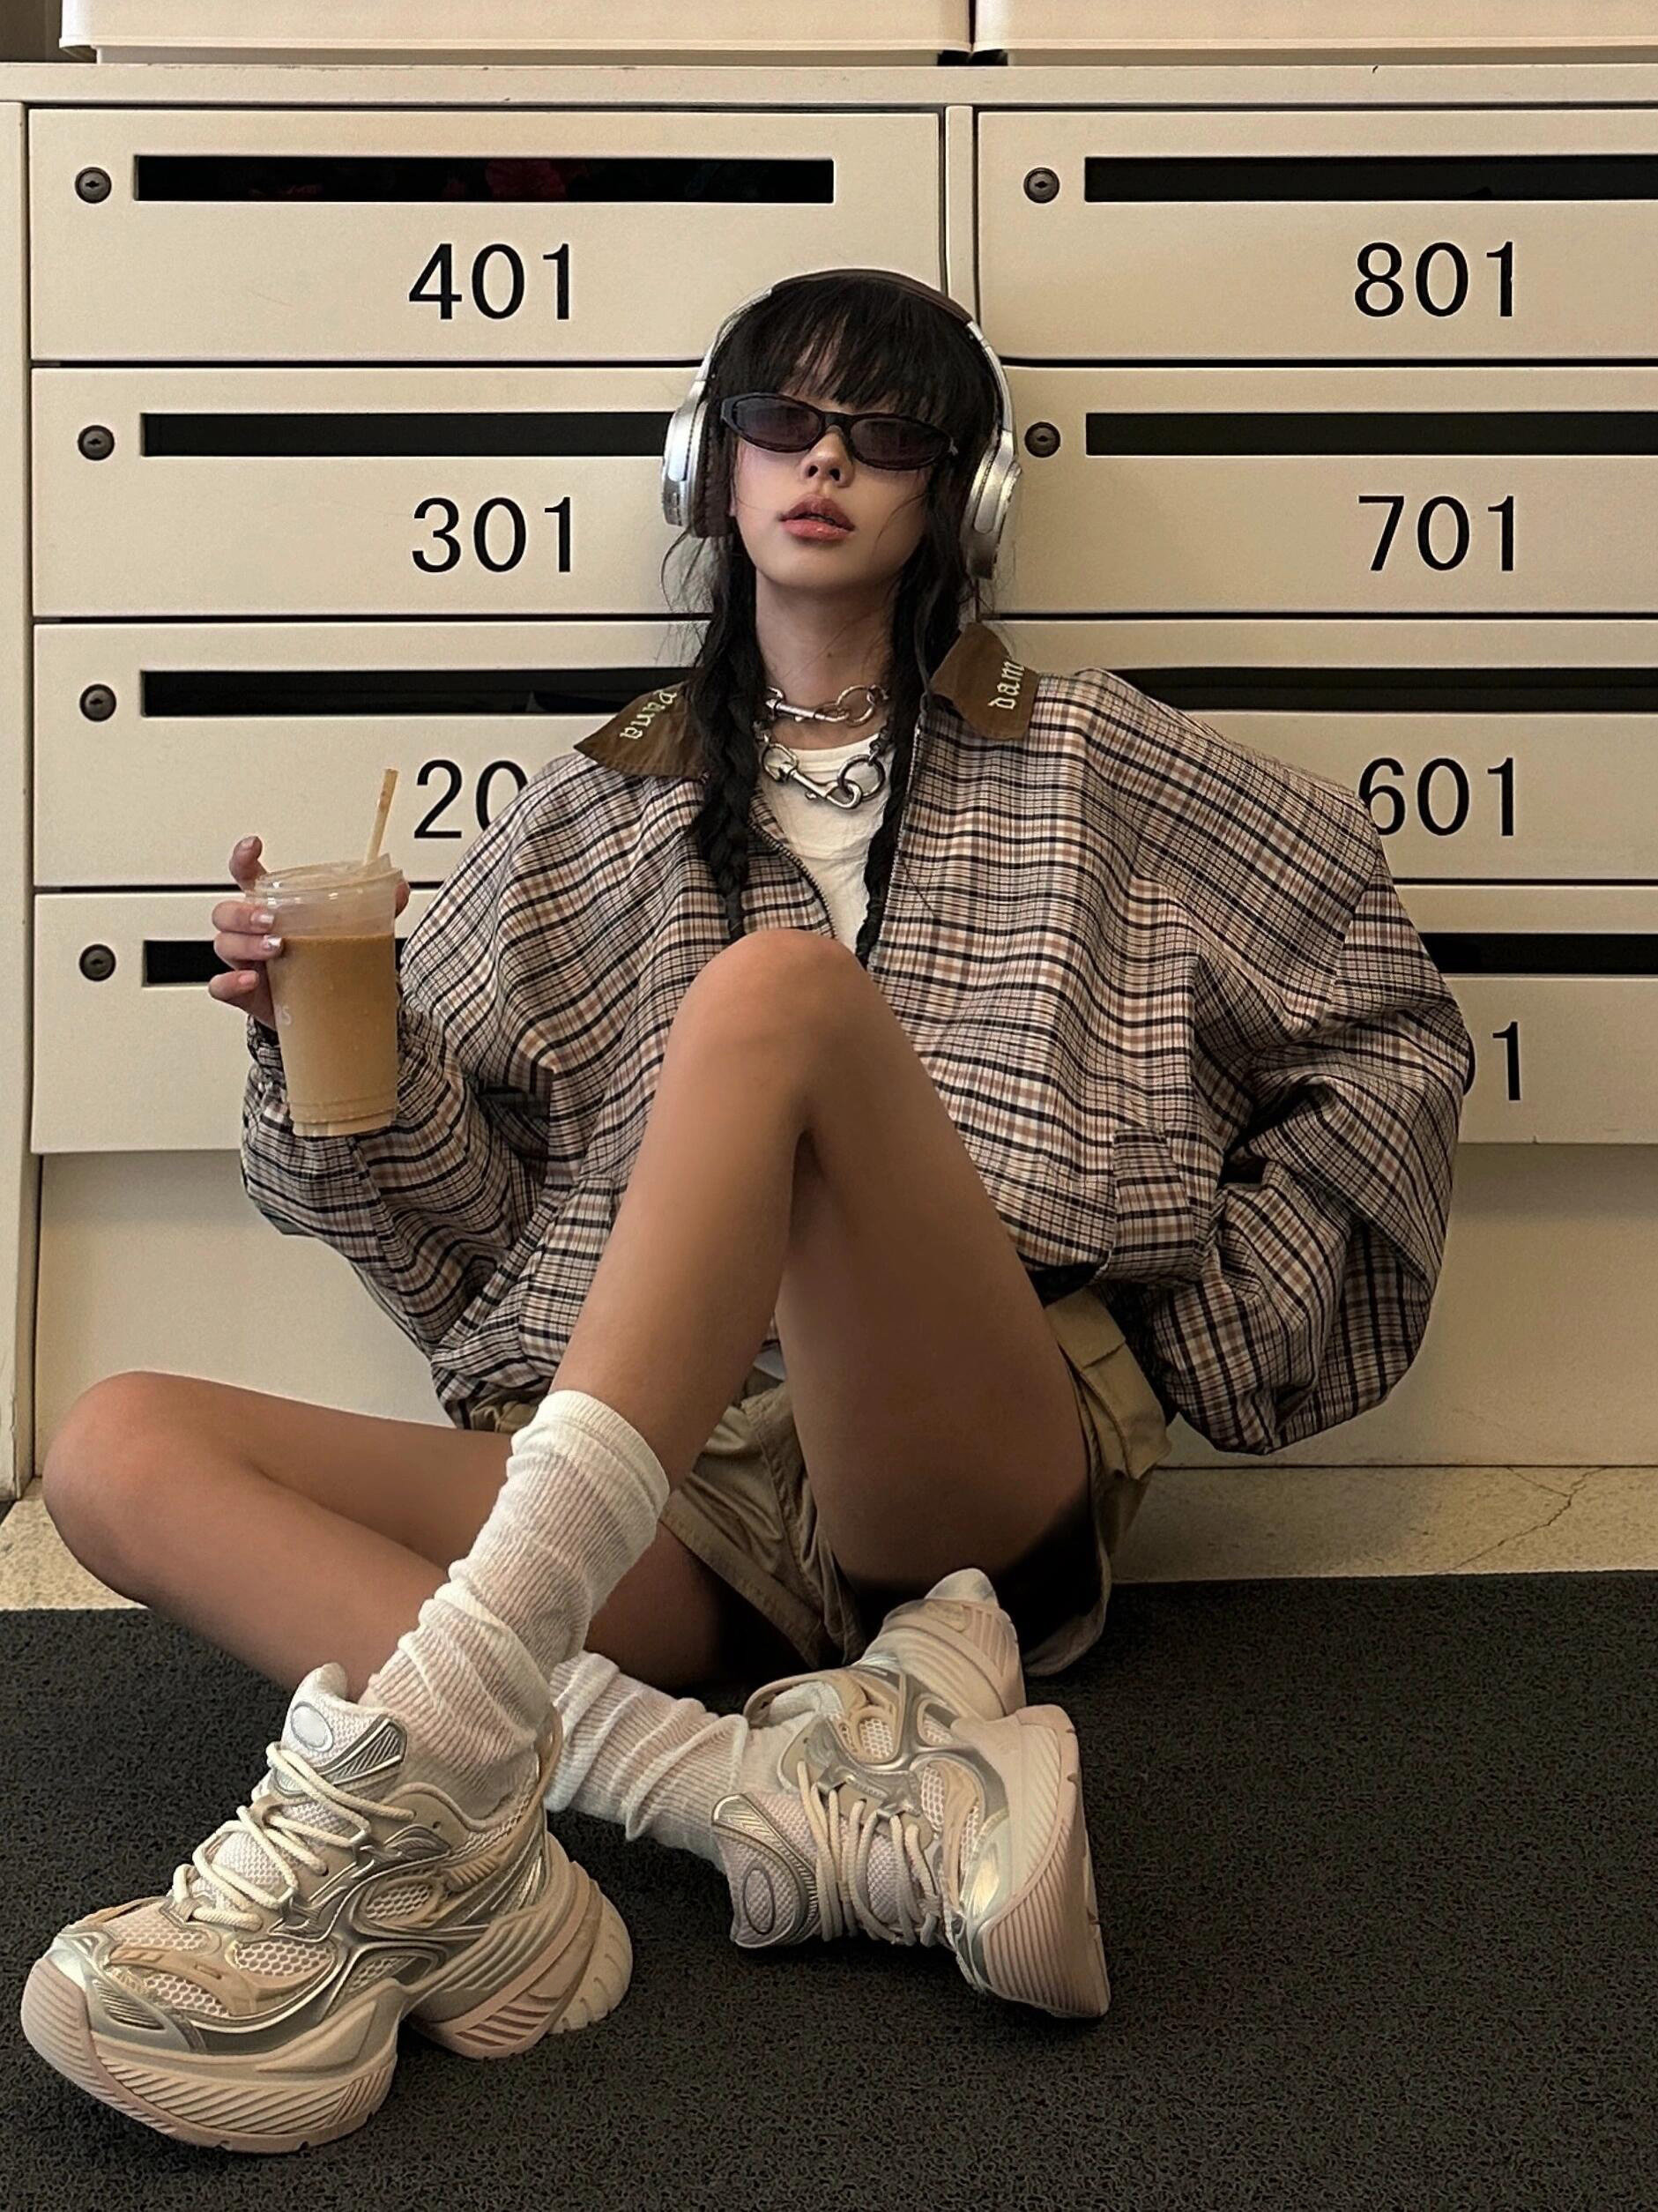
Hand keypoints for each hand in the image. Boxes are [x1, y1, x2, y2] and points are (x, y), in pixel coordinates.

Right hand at [210, 835, 408, 1034]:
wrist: (325, 1009)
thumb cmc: (327, 961)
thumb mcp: (350, 932)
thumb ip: (374, 908)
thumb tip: (398, 888)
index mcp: (271, 908)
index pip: (246, 877)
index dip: (243, 859)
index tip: (253, 846)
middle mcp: (252, 933)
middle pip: (226, 912)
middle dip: (243, 912)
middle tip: (272, 919)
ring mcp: (245, 962)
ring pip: (224, 944)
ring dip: (246, 944)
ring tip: (278, 948)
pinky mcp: (245, 993)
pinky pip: (221, 986)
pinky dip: (231, 982)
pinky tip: (251, 980)